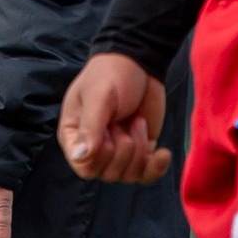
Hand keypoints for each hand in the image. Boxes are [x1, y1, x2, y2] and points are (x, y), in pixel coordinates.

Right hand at [58, 53, 170, 183]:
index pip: (84, 167)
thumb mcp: (99, 97)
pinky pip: (146, 175)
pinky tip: (163, 152)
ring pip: (128, 176)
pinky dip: (156, 167)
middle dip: (124, 148)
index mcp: (75, 135)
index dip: (102, 155)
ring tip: (138, 122)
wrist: (140, 62)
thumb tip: (79, 157)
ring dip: (139, 150)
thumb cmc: (111, 74)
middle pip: (108, 174)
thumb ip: (90, 128)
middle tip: (125, 120)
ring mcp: (118, 151)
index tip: (110, 130)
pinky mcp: (140, 151)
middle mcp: (94, 148)